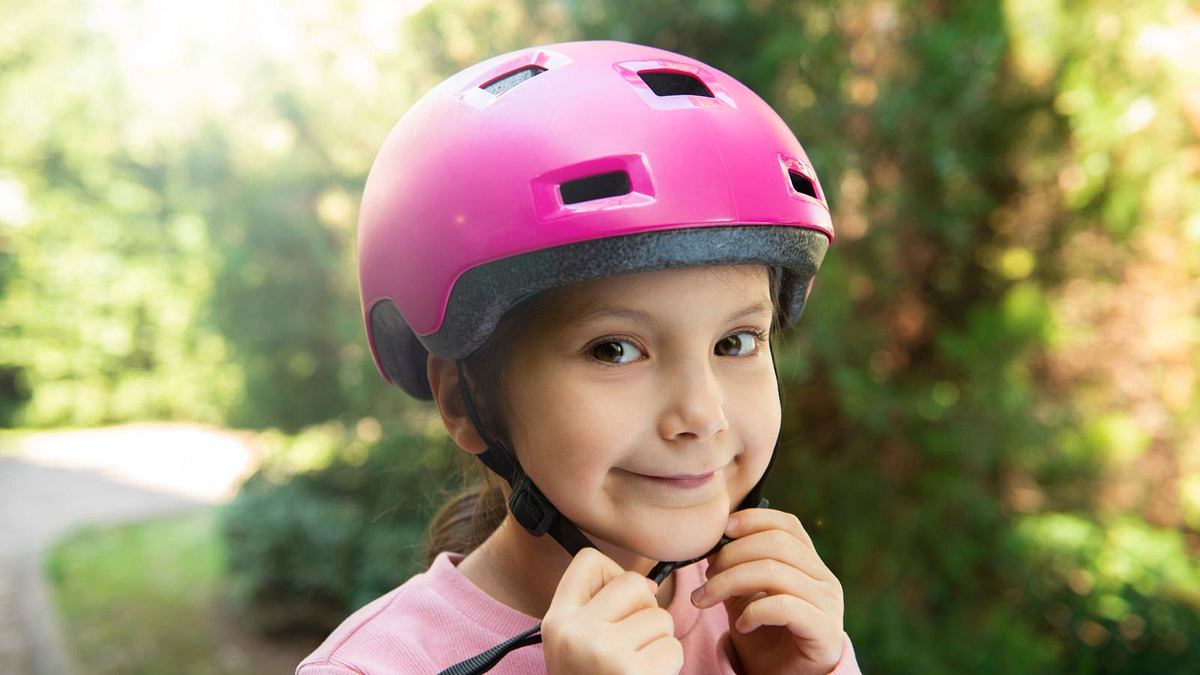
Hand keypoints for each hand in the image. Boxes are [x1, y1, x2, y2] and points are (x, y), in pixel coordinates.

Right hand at [542, 547, 682, 674]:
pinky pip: (673, 647)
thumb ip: (597, 608)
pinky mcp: (636, 674)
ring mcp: (606, 654)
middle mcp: (576, 633)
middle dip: (644, 610)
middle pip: (633, 584)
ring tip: (637, 667)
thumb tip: (649, 584)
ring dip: (659, 642)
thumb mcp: (572, 645)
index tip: (614, 606)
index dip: (611, 576)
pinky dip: (668, 664)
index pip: (588, 561)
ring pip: (660, 617)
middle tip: (631, 642)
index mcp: (556, 621)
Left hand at [691, 509, 844, 674]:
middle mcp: (825, 579)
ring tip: (707, 599)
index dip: (752, 520)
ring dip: (729, 583)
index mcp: (809, 564)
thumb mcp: (742, 594)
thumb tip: (710, 538)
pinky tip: (741, 625)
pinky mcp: (826, 631)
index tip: (721, 531)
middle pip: (776, 544)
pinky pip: (784, 606)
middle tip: (704, 578)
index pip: (787, 525)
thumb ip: (733, 566)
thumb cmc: (763, 636)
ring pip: (774, 572)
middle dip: (731, 555)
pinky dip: (754, 611)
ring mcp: (828, 604)